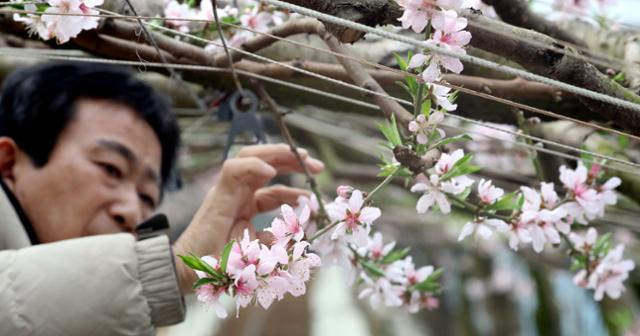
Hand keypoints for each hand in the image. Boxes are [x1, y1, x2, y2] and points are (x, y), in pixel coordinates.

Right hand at [173, 144, 323, 292]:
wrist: (193, 275)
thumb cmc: (223, 266)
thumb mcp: (261, 251)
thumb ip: (280, 240)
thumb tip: (305, 230)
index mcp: (247, 206)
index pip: (275, 188)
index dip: (297, 187)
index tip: (316, 192)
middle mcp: (238, 195)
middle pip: (267, 165)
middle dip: (293, 161)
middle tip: (318, 166)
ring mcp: (227, 192)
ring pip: (250, 157)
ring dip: (277, 153)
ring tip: (302, 157)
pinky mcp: (217, 195)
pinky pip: (233, 170)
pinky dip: (253, 166)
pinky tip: (272, 171)